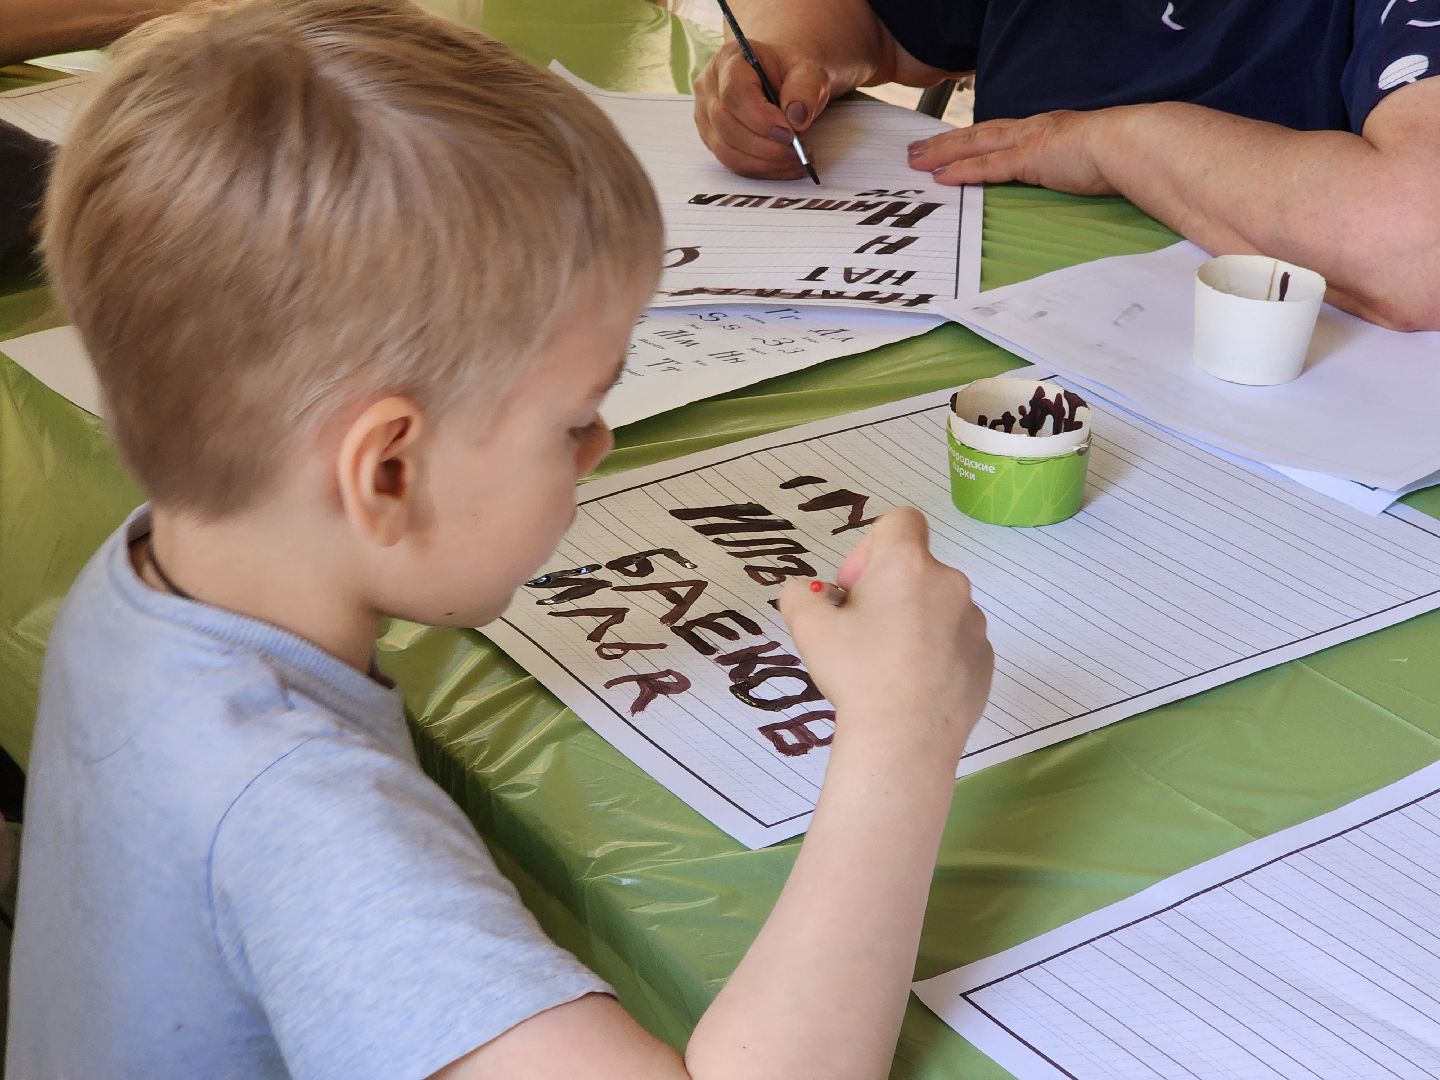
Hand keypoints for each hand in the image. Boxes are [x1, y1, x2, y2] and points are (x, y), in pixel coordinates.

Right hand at [694, 38, 830, 179]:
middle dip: (766, 146)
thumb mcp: (807, 71)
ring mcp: (706, 116)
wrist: (779, 79)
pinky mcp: (713, 139)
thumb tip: (796, 118)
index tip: (790, 133)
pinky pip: (732, 162)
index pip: (735, 93)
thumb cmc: (789, 73)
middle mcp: (709, 87)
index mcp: (729, 59)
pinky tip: (784, 166)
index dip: (761, 119)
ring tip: (797, 160)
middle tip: (799, 152)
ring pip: (727, 150)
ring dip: (765, 162)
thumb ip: (804, 89)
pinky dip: (761, 169)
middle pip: (727, 125)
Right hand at [779, 508, 992, 764]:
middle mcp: (949, 582)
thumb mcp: (808, 628)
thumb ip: (800, 596)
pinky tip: (911, 688)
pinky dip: (934, 655)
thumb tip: (811, 595)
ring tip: (886, 668)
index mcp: (907, 563)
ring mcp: (974, 622)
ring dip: (912, 624)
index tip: (854, 591)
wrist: (905, 738)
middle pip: (914, 570)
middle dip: (886, 593)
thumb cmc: (857, 672)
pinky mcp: (985, 660)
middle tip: (860, 636)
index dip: (870, 547)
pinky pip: (954, 643)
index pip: (900, 521)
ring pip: (936, 608)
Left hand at [906, 109, 1120, 194]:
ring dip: (943, 153)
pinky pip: (988, 166)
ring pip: (975, 145)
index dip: (969, 139)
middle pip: (977, 134)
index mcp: (1045, 130)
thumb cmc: (1121, 154)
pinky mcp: (1030, 158)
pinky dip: (962, 171)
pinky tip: (941, 177)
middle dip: (944, 143)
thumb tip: (1074, 177)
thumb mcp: (1089, 160)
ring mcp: (1029, 142)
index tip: (947, 145)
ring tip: (916, 161)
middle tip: (915, 151)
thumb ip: (1072, 166)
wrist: (1132, 144)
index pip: (998, 133)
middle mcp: (1032, 130)